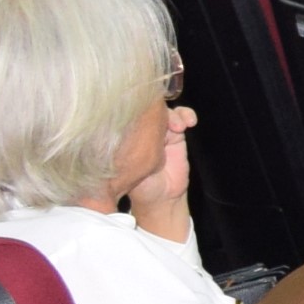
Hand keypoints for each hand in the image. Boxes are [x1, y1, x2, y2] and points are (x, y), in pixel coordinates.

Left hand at [125, 109, 199, 244]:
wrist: (161, 196)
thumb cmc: (138, 185)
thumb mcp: (127, 170)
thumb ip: (123, 154)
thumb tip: (113, 136)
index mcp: (126, 137)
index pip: (128, 114)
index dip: (134, 107)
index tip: (139, 107)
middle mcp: (142, 131)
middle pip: (148, 109)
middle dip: (155, 109)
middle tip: (160, 117)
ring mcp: (159, 131)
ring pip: (165, 110)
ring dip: (172, 114)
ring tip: (177, 126)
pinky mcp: (177, 134)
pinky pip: (182, 117)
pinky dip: (186, 115)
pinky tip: (190, 122)